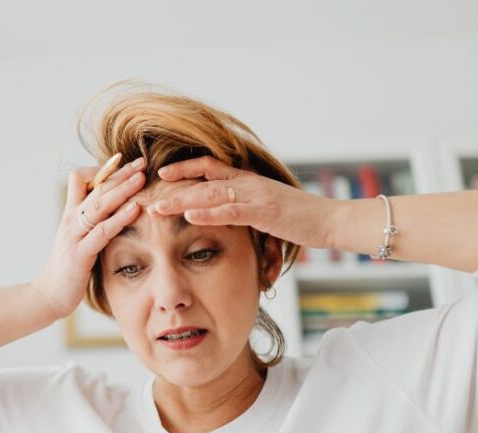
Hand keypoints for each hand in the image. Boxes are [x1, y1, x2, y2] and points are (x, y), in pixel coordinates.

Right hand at [32, 157, 145, 319]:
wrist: (48, 295)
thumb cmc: (67, 269)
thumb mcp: (78, 240)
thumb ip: (91, 224)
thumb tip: (112, 212)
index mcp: (71, 215)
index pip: (81, 179)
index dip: (102, 170)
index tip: (124, 165)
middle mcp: (71, 220)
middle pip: (96, 188)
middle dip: (120, 173)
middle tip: (142, 162)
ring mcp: (74, 236)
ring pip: (99, 205)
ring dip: (122, 189)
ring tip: (141, 177)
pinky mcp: (80, 254)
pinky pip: (102, 231)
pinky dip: (119, 218)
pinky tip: (135, 209)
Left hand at [145, 155, 337, 249]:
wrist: (332, 220)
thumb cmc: (300, 217)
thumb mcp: (266, 207)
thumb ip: (244, 205)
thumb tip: (223, 210)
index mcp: (247, 180)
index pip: (208, 166)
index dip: (183, 168)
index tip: (160, 173)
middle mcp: (248, 183)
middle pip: (201, 180)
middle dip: (172, 188)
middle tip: (145, 195)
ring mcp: (256, 196)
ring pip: (210, 194)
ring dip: (181, 201)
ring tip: (157, 208)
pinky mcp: (265, 212)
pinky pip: (232, 211)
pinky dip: (210, 213)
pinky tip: (190, 216)